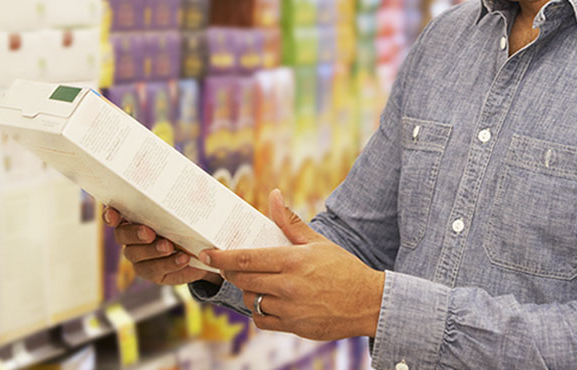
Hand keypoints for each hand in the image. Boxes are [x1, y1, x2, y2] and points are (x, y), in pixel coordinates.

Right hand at [102, 208, 222, 285]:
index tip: (114, 215)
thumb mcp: (187, 211)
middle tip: (149, 233)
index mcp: (135, 217)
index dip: (110, 214)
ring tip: (169, 247)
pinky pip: (154, 270)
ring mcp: (139, 256)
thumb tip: (192, 187)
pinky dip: (169, 264)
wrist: (203, 251)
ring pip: (136, 254)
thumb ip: (180, 203)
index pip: (114, 214)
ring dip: (152, 250)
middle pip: (122, 235)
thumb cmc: (190, 224)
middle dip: (134, 233)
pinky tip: (183, 259)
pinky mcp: (151, 272)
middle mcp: (131, 236)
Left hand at [199, 189, 384, 340]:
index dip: (223, 257)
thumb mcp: (318, 242)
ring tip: (256, 283)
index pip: (248, 258)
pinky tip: (267, 302)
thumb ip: (291, 222)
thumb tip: (274, 195)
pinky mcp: (295, 327)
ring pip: (251, 301)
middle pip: (244, 280)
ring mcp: (291, 308)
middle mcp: (289, 285)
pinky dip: (259, 312)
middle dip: (232, 272)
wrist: (368, 302)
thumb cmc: (344, 269)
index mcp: (293, 261)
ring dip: (248, 292)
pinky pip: (263, 321)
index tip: (207, 254)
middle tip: (229, 266)